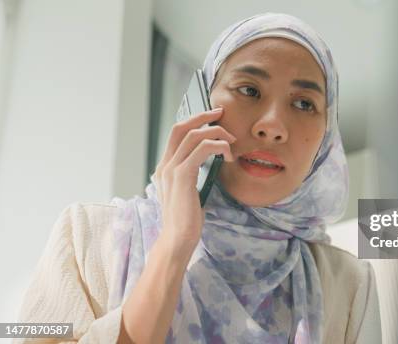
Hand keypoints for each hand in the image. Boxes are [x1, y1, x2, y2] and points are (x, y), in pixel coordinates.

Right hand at [151, 108, 235, 255]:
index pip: (176, 134)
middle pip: (181, 127)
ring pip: (194, 135)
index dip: (194, 121)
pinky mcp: (182, 176)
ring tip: (232, 142)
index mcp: (165, 168)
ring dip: (217, 133)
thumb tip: (210, 163)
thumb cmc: (187, 220)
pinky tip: (228, 155)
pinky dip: (218, 146)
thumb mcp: (189, 193)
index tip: (213, 117)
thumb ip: (192, 176)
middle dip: (203, 116)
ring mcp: (171, 170)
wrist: (177, 240)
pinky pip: (202, 149)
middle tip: (222, 113)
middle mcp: (165, 165)